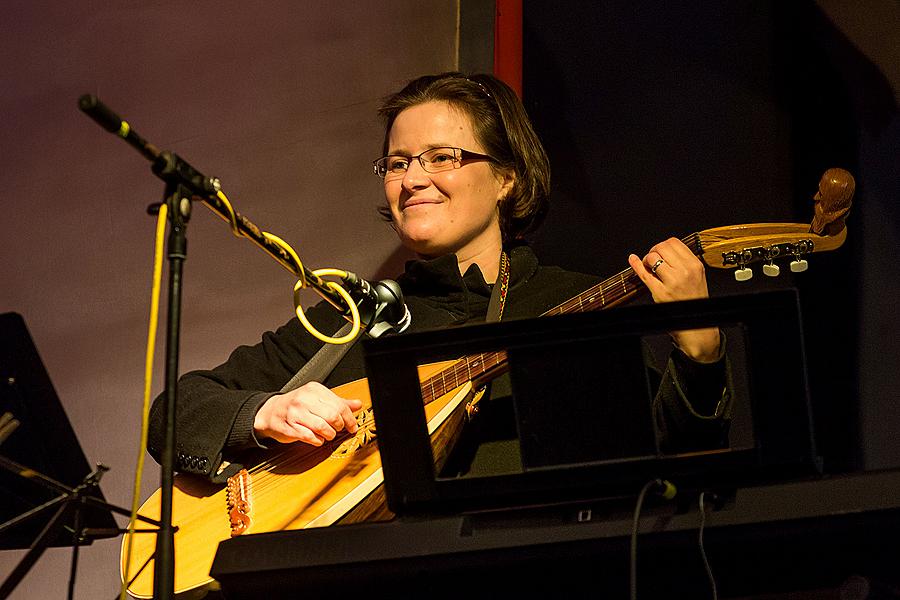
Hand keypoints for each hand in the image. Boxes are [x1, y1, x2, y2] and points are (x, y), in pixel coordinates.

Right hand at [253, 382, 362, 445]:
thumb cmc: (296, 406)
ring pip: (322, 427)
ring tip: (328, 435)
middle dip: (339, 427)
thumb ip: (338, 402)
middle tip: (338, 430)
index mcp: (314, 390)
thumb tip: (357, 404)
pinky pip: (309, 436)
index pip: (339, 405)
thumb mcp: (317, 399)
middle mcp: (304, 399)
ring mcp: (295, 413)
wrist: (270, 411)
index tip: (352, 426)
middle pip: (333, 416)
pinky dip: (317, 440)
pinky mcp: (288, 426)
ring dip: (329, 435)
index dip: (349, 419)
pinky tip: (317, 438)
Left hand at [628, 237, 720, 362]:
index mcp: (695, 265)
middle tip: (652, 259)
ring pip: (653, 257)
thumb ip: (684, 262)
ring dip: (647, 260)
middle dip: (653, 251)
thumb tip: (665, 250)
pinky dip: (635, 265)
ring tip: (649, 267)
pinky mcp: (660, 292)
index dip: (663, 245)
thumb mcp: (697, 276)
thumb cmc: (694, 300)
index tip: (660, 251)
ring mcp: (672, 282)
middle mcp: (685, 271)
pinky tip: (633, 260)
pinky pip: (644, 273)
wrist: (696, 324)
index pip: (674, 242)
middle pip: (662, 247)